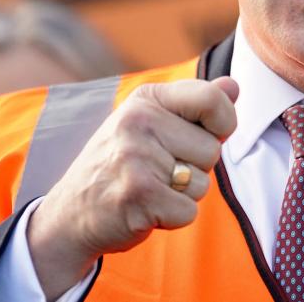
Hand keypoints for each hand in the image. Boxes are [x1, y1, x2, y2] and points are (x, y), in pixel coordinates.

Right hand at [26, 76, 238, 298]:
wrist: (70, 213)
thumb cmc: (121, 165)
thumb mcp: (151, 124)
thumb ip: (196, 105)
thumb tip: (233, 86)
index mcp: (146, 99)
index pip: (213, 99)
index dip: (223, 123)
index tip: (203, 134)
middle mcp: (138, 122)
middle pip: (212, 149)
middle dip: (195, 168)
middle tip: (158, 171)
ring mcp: (136, 158)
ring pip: (202, 183)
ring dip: (183, 195)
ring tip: (150, 188)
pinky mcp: (138, 195)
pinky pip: (188, 212)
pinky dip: (172, 218)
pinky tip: (145, 209)